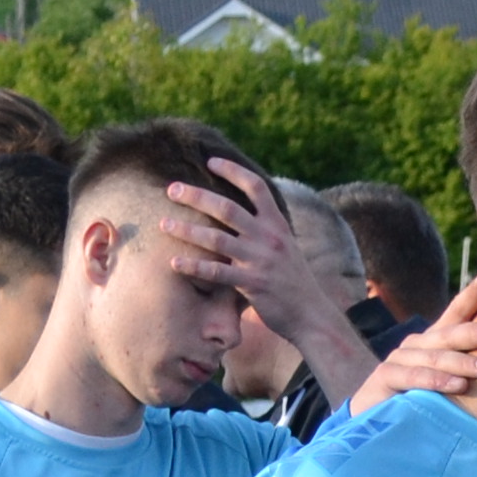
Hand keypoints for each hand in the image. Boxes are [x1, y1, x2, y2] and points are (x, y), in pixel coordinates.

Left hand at [161, 161, 357, 372]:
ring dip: (187, 230)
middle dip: (196, 195)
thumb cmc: (294, 282)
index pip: (255, 187)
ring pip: (216, 238)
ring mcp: (260, 260)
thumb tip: (243, 215)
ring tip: (164, 224)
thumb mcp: (286, 248)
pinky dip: (194, 266)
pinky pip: (217, 272)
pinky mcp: (253, 284)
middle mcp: (269, 237)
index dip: (233, 170)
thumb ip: (266, 230)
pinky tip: (174, 262)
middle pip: (227, 208)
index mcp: (277, 225)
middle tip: (171, 189)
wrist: (312, 315)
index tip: (210, 161)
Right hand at [350, 272, 476, 410]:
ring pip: (435, 357)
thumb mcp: (446, 384)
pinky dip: (437, 381)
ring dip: (463, 363)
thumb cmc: (417, 403)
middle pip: (449, 335)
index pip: (454, 314)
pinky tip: (459, 386)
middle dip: (474, 333)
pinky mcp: (385, 377)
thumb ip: (468, 371)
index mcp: (433, 342)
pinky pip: (415, 378)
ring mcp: (400, 358)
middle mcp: (417, 345)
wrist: (373, 426)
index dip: (471, 296)